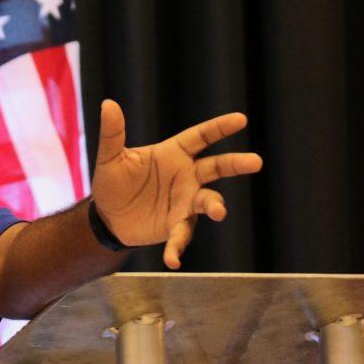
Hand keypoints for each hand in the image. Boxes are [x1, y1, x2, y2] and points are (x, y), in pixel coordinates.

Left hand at [91, 99, 262, 268]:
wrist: (107, 217)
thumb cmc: (113, 182)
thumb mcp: (110, 157)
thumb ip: (112, 133)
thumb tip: (108, 103)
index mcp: (172, 154)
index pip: (200, 137)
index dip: (219, 128)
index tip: (241, 119)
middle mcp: (185, 176)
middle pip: (216, 167)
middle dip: (235, 164)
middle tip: (256, 161)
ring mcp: (184, 201)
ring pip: (207, 201)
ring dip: (214, 206)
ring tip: (219, 211)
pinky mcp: (176, 224)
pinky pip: (181, 236)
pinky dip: (177, 247)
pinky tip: (172, 260)